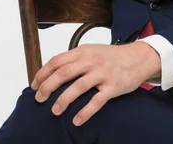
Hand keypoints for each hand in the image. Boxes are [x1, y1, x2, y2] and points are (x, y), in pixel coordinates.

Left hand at [31, 42, 160, 125]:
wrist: (138, 58)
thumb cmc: (111, 57)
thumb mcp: (91, 51)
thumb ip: (74, 59)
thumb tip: (52, 72)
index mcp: (83, 51)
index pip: (57, 61)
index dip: (43, 73)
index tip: (34, 85)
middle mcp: (91, 61)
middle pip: (63, 73)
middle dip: (48, 87)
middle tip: (39, 99)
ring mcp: (103, 73)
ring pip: (78, 87)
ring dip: (63, 100)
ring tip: (55, 111)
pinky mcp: (113, 87)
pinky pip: (97, 101)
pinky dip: (85, 112)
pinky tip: (77, 120)